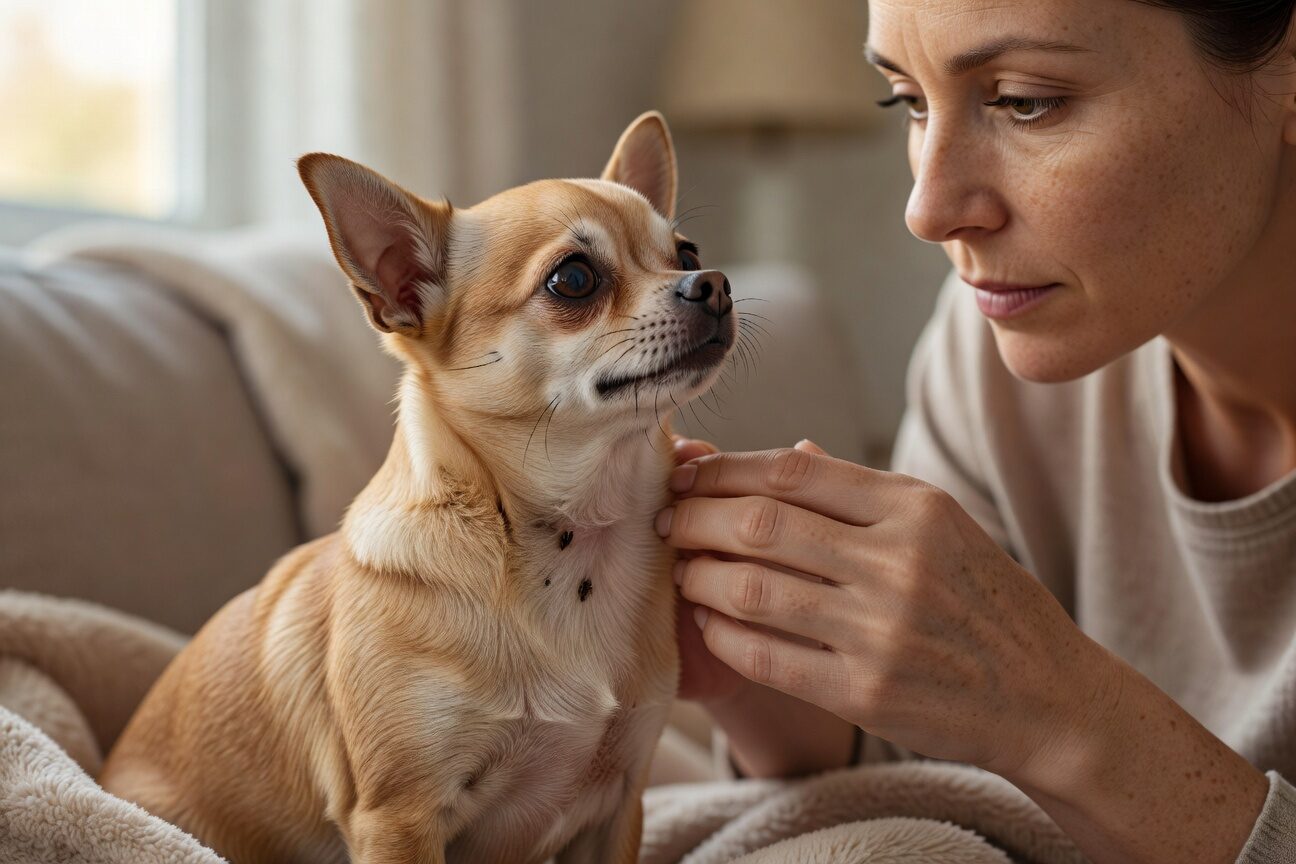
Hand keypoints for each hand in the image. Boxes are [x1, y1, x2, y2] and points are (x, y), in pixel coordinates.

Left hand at [657, 441, 1119, 783]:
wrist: (1048, 697)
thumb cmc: (986, 601)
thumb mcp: (943, 526)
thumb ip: (862, 492)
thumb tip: (784, 455)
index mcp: (916, 508)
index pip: (791, 472)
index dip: (723, 470)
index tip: (687, 475)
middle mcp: (898, 562)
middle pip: (761, 524)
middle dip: (694, 518)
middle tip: (667, 521)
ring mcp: (881, 630)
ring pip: (753, 589)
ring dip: (700, 576)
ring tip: (683, 570)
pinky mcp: (866, 692)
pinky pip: (767, 656)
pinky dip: (724, 635)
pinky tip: (709, 621)